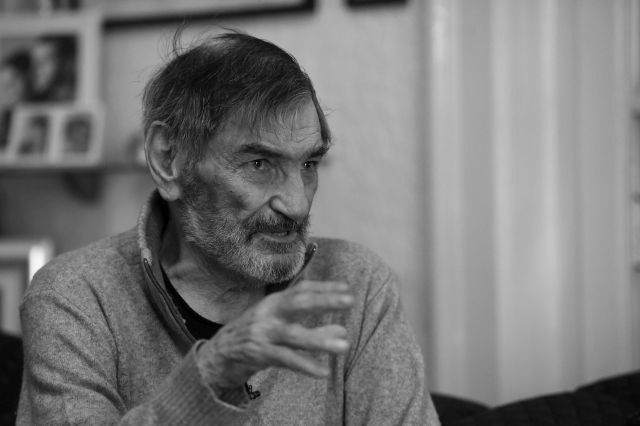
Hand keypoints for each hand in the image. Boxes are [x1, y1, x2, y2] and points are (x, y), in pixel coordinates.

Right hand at [196, 280, 353, 391]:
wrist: (219, 353)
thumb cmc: (257, 335)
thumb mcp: (283, 327)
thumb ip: (313, 328)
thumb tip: (343, 330)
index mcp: (274, 302)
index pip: (302, 290)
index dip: (324, 287)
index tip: (346, 288)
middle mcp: (268, 313)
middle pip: (298, 302)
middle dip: (325, 300)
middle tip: (350, 300)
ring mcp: (263, 333)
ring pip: (294, 335)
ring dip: (320, 340)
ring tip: (344, 345)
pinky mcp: (259, 353)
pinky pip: (286, 359)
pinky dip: (305, 365)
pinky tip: (323, 371)